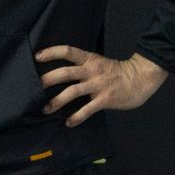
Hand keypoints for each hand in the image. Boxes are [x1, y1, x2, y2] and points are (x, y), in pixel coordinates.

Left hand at [37, 46, 167, 125]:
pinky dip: (77, 117)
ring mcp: (98, 85)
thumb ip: (83, 67)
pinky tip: (69, 122)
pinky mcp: (105, 99)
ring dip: (57, 101)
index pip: (68, 51)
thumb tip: (60, 74)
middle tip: (33, 87)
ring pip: (73, 92)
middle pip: (65, 73)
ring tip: (46, 109)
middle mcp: (92, 71)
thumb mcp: (99, 63)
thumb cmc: (116, 72)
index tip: (37, 57)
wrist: (140, 78)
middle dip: (47, 80)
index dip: (52, 52)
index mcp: (90, 60)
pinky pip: (87, 109)